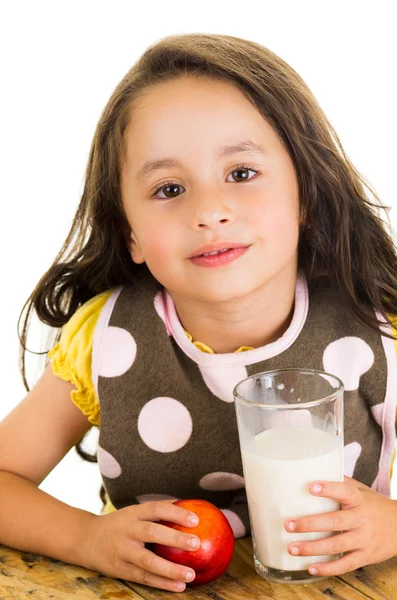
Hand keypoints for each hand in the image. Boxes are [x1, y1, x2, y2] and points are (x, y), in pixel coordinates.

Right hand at [82, 499, 200, 592]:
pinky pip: (143, 577)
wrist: (85, 539)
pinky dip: (162, 583)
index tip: (195, 519)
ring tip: (190, 574)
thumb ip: (156, 513)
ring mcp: (122, 551)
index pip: (156, 509)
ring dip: (171, 569)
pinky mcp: (120, 570)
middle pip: (152, 533)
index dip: (176, 513)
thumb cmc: (119, 525)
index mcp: (133, 513)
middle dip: (175, 539)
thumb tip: (190, 509)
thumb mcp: (133, 513)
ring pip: (148, 561)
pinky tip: (178, 587)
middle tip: (196, 544)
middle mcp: (127, 530)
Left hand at [284, 476, 396, 576]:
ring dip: (312, 548)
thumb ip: (340, 482)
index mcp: (359, 500)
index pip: (344, 492)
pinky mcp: (365, 557)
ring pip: (336, 545)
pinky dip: (328, 568)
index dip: (328, 489)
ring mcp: (363, 540)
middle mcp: (361, 520)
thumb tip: (314, 469)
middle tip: (288, 525)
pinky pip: (345, 565)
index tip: (311, 487)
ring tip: (292, 548)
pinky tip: (311, 567)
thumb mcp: (361, 490)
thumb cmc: (374, 506)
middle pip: (335, 522)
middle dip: (310, 524)